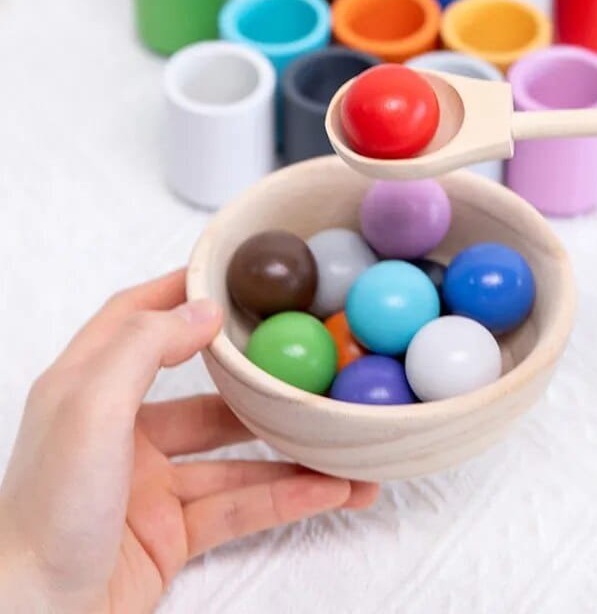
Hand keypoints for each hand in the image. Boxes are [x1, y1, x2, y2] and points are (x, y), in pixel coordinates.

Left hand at [0, 269, 377, 613]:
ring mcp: (148, 483)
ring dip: (289, 452)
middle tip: (307, 366)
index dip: (179, 291)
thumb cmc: (44, 517)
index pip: (136, 318)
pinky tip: (329, 489)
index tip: (232, 275)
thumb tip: (205, 308)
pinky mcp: (171, 532)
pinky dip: (286, 499)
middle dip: (259, 385)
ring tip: (340, 442)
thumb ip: (146, 348)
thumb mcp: (90, 410)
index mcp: (88, 388)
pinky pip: (240, 506)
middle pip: (203, 391)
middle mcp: (119, 430)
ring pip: (233, 456)